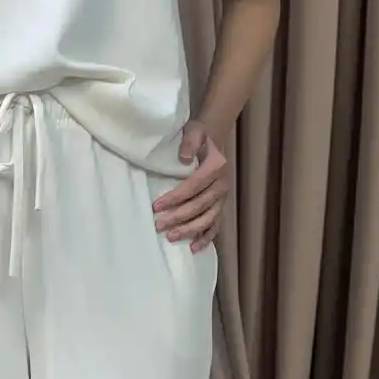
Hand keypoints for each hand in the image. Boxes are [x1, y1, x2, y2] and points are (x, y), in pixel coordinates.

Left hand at [153, 120, 229, 252]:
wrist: (212, 142)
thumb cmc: (200, 138)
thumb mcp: (194, 131)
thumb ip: (189, 141)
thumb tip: (183, 158)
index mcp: (216, 167)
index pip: (194, 186)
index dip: (175, 197)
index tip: (156, 205)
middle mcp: (222, 185)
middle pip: (199, 206)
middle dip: (178, 217)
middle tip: (158, 224)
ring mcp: (222, 198)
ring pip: (207, 219)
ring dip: (189, 230)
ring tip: (170, 237)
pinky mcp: (220, 207)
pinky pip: (215, 226)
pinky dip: (206, 238)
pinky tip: (193, 247)